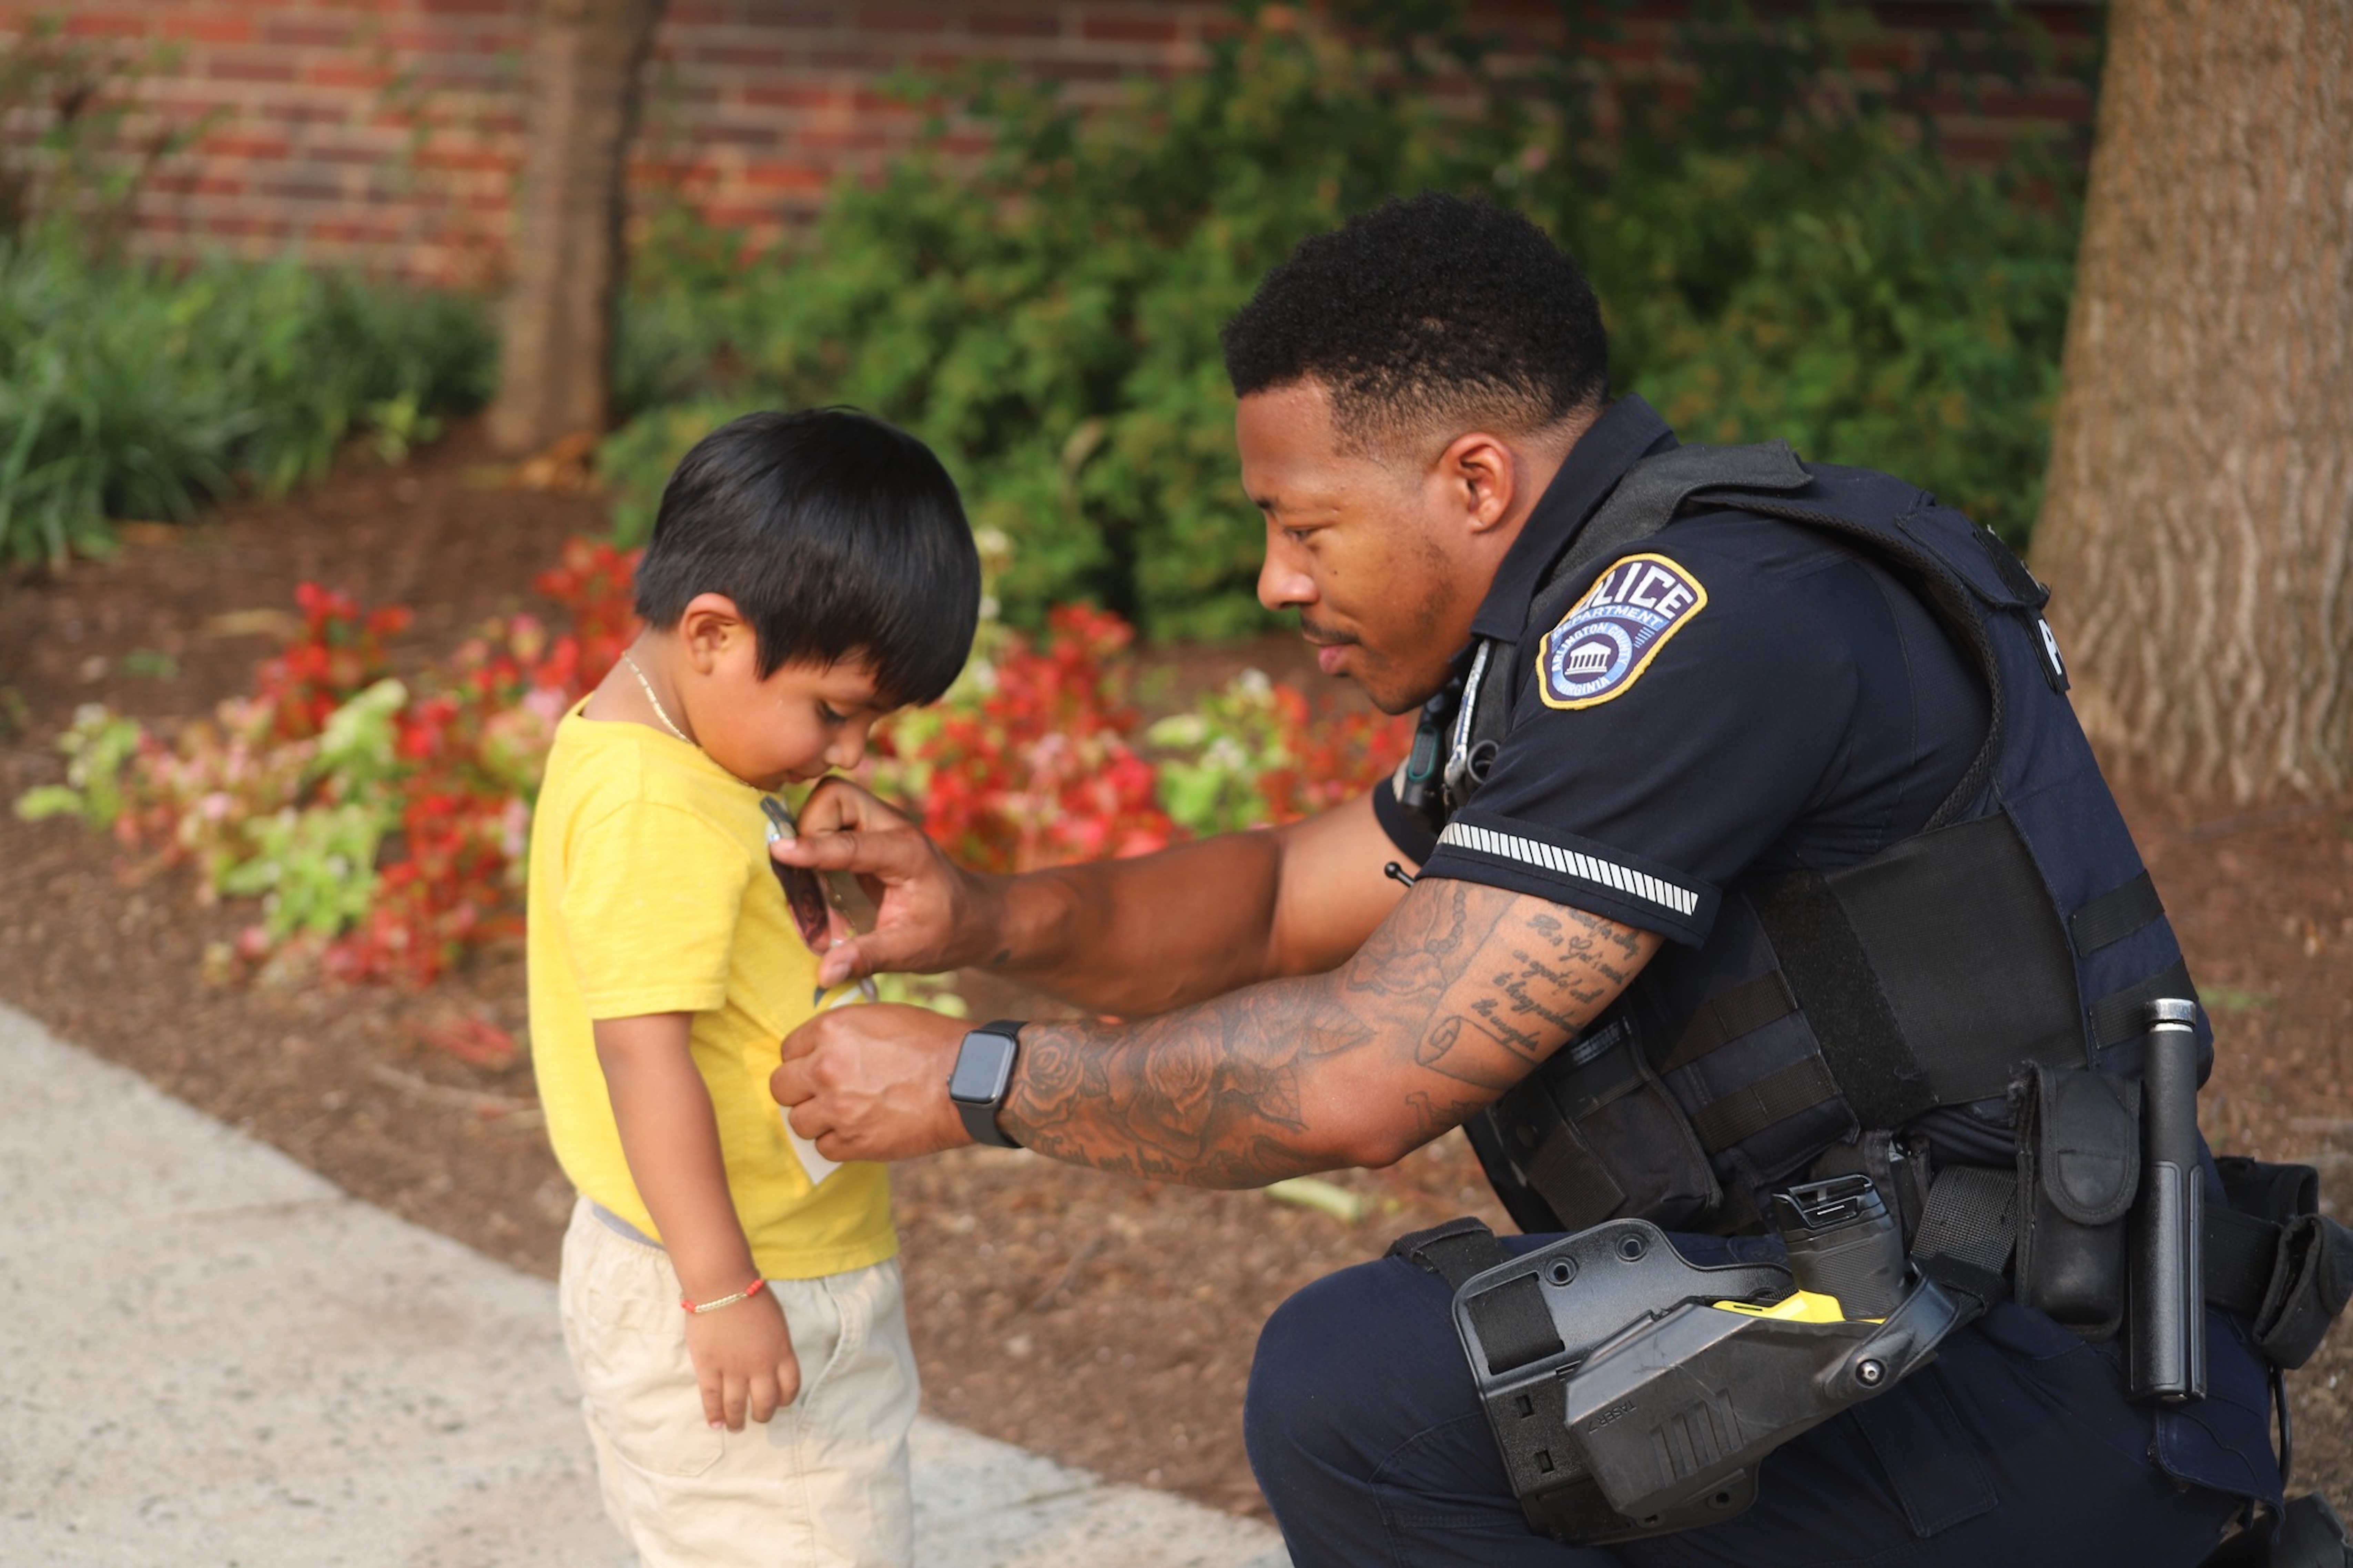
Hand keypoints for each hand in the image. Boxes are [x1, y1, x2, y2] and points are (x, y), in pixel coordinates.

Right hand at [683, 1287, 798, 1430]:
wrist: (723, 1286)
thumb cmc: (751, 1296)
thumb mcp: (777, 1321)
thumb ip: (776, 1345)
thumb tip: (772, 1361)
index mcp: (781, 1352)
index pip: (790, 1386)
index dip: (786, 1398)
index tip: (780, 1402)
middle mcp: (760, 1366)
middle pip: (766, 1401)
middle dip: (763, 1414)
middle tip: (758, 1418)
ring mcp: (733, 1368)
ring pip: (737, 1405)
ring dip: (737, 1420)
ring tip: (736, 1427)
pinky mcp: (708, 1367)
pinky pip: (712, 1398)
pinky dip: (714, 1415)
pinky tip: (716, 1424)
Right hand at [770, 779, 1002, 988]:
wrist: (976, 917)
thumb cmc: (949, 932)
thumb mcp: (912, 951)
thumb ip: (868, 956)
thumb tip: (825, 974)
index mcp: (907, 853)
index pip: (852, 843)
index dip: (813, 848)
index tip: (779, 850)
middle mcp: (893, 828)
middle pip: (835, 796)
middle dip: (809, 826)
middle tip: (803, 871)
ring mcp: (880, 826)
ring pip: (829, 802)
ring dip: (809, 833)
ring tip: (807, 877)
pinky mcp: (869, 834)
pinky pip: (831, 820)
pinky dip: (815, 841)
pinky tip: (813, 876)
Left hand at [772, 1002, 968, 1161]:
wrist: (968, 1081)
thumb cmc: (932, 1044)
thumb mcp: (883, 1017)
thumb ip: (843, 1031)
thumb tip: (818, 1047)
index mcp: (832, 1030)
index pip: (788, 1050)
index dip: (803, 1059)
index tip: (817, 1066)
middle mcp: (826, 1068)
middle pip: (781, 1087)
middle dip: (799, 1090)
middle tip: (823, 1093)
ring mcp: (837, 1108)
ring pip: (798, 1121)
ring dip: (817, 1119)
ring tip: (845, 1113)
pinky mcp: (853, 1143)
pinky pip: (823, 1148)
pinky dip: (838, 1142)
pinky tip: (860, 1130)